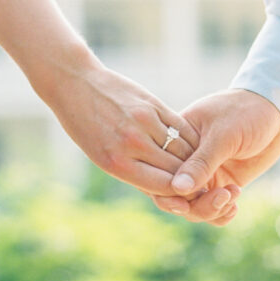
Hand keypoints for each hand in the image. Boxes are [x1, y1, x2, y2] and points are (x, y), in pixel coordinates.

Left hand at [48, 60, 200, 214]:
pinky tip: (195, 143)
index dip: (180, 193)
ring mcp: (144, 122)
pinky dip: (191, 138)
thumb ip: (132, 170)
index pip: (163, 186)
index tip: (188, 194)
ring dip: (194, 158)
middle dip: (191, 178)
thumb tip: (164, 186)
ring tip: (200, 164)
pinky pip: (181, 127)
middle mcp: (133, 144)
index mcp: (118, 164)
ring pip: (183, 148)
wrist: (77, 85)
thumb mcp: (102, 156)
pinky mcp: (153, 104)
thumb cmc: (86, 127)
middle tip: (201, 182)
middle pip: (177, 170)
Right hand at [151, 89, 279, 224]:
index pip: (158, 172)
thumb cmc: (245, 112)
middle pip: (173, 196)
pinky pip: (214, 208)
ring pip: (193, 207)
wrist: (275, 111)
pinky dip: (222, 213)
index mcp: (176, 141)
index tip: (186, 199)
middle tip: (220, 198)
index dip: (166, 190)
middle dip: (193, 205)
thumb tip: (177, 188)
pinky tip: (235, 205)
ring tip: (232, 195)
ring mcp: (204, 174)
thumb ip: (201, 162)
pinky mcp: (222, 183)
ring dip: (211, 209)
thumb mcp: (223, 134)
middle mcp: (185, 161)